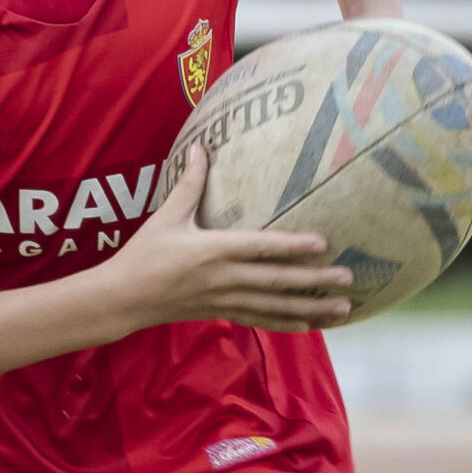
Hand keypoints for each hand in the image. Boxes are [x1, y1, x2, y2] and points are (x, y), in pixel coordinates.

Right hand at [97, 145, 352, 333]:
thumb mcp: (165, 217)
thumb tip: (201, 148)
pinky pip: (260, 320)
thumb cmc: (143, 254)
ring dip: (311, 307)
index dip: (292, 245)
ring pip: (275, 305)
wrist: (122, 298)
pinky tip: (310, 324)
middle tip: (349, 277)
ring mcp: (224, 299)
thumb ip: (189, 184)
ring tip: (343, 307)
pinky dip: (286, 324)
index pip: (260, 247)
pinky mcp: (220, 313)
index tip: (323, 244)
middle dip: (315, 280)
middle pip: (277, 280)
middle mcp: (224, 278)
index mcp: (213, 250)